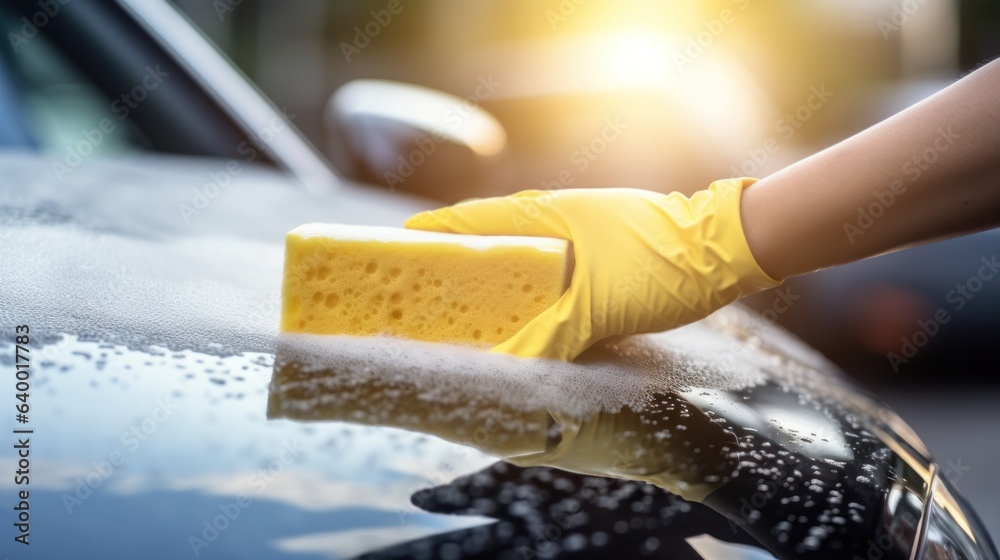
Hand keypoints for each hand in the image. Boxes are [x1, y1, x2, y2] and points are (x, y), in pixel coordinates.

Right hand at [404, 178, 781, 360]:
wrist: (722, 252)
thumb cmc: (659, 263)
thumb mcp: (597, 306)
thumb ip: (549, 336)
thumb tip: (508, 369)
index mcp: (543, 214)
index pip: (468, 220)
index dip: (428, 236)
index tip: (393, 253)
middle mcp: (554, 220)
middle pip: (488, 241)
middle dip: (455, 268)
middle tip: (423, 299)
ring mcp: (576, 237)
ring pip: (519, 260)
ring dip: (494, 285)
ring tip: (465, 318)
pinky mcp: (596, 258)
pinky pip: (548, 277)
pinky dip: (528, 296)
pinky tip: (522, 324)